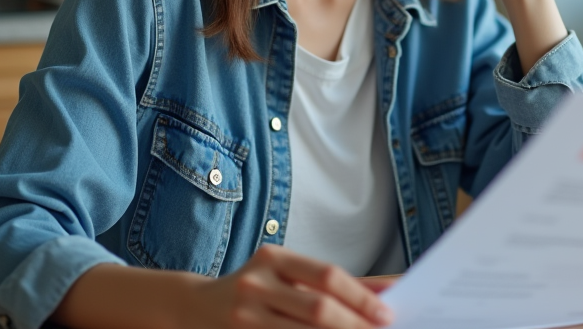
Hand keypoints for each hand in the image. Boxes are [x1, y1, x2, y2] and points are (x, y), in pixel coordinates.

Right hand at [189, 245, 393, 328]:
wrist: (194, 307)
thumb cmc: (257, 289)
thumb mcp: (288, 276)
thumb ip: (334, 283)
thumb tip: (386, 290)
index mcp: (273, 259)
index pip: (326, 276)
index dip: (360, 297)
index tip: (387, 314)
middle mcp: (255, 284)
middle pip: (317, 309)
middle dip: (354, 325)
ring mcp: (244, 316)